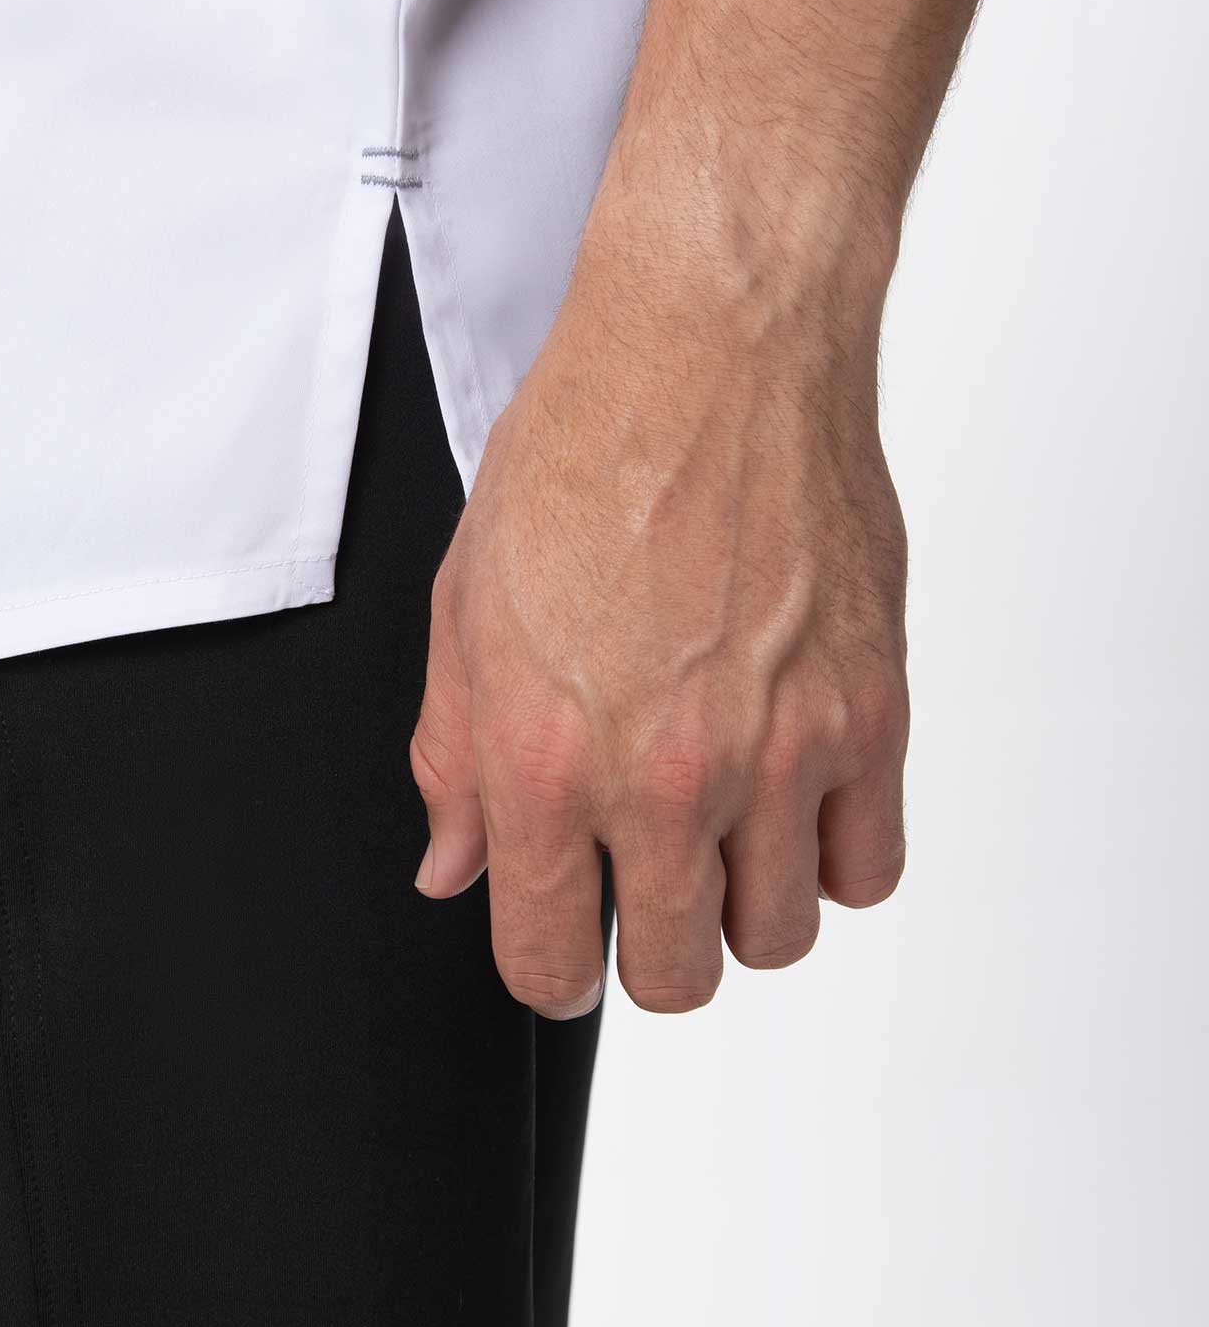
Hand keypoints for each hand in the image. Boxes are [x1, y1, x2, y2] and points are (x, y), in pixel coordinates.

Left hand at [410, 175, 908, 1015]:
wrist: (712, 349)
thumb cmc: (585, 450)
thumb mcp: (466, 607)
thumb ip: (455, 759)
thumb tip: (454, 866)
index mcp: (549, 759)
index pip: (548, 961)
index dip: (548, 970)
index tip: (563, 948)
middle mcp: (668, 776)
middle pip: (678, 977)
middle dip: (650, 948)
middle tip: (645, 883)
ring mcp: (781, 752)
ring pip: (780, 937)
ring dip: (746, 904)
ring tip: (724, 828)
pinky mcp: (872, 714)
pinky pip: (871, 868)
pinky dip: (836, 853)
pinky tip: (797, 796)